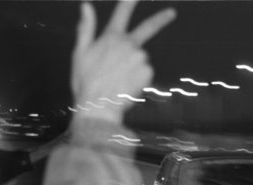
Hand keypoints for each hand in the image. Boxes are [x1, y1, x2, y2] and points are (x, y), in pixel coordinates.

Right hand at [71, 0, 175, 123]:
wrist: (99, 106)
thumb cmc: (85, 82)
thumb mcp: (80, 53)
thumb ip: (85, 28)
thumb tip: (86, 5)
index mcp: (111, 37)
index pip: (122, 12)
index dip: (130, 1)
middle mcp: (128, 44)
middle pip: (148, 27)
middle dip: (162, 19)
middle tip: (172, 13)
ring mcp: (140, 58)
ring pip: (140, 59)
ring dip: (133, 67)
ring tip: (118, 80)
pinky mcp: (148, 72)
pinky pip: (145, 73)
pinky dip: (138, 78)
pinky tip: (126, 86)